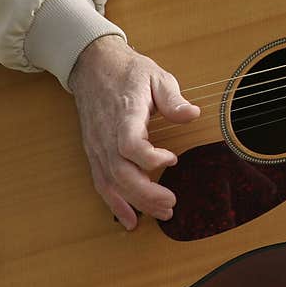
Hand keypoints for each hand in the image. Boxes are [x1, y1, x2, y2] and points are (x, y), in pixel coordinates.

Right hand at [67, 35, 200, 229]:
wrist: (93, 66)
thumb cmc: (129, 72)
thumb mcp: (156, 76)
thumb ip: (173, 98)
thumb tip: (192, 113)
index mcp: (124, 115)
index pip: (129, 145)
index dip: (150, 158)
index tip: (173, 159)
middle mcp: (106, 135)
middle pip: (120, 172)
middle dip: (146, 193)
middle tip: (172, 203)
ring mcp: (97, 146)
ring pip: (112, 183)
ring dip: (136, 203)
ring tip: (162, 213)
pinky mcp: (94, 153)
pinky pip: (102, 183)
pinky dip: (115, 204)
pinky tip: (131, 220)